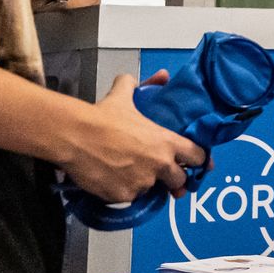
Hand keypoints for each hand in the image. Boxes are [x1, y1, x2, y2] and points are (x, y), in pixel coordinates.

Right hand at [58, 73, 207, 203]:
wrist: (75, 136)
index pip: (198, 157)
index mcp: (166, 142)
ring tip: (128, 170)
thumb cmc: (102, 116)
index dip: (198, 160)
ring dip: (144, 182)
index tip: (194, 162)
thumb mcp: (124, 94)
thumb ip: (144, 85)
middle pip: (179, 180)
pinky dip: (123, 189)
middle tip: (161, 173)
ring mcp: (141, 184)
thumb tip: (161, 76)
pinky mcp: (123, 196)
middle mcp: (159, 166)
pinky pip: (128, 196)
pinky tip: (112, 176)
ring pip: (150, 189)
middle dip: (173, 178)